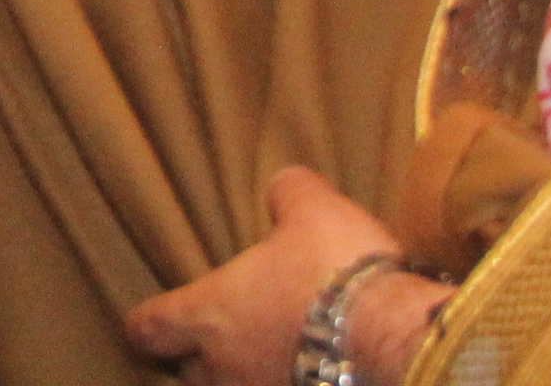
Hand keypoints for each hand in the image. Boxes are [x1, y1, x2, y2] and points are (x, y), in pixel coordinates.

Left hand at [123, 168, 444, 385]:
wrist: (403, 340)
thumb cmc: (341, 272)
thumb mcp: (314, 211)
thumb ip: (288, 194)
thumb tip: (282, 185)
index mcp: (211, 315)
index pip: (147, 327)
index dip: (150, 321)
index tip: (156, 316)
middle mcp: (228, 369)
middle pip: (190, 374)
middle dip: (200, 359)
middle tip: (221, 337)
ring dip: (250, 375)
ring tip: (272, 356)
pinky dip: (294, 383)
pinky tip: (319, 372)